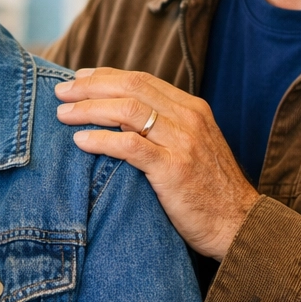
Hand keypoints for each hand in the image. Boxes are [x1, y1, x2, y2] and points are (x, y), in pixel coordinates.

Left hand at [54, 67, 259, 259]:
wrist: (239, 225)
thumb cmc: (209, 192)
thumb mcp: (191, 148)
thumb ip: (164, 129)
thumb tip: (120, 118)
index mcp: (193, 109)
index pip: (142, 80)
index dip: (107, 76)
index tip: (80, 78)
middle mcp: (189, 119)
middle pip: (130, 88)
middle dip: (90, 87)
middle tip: (61, 92)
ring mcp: (182, 142)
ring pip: (126, 111)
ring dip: (89, 110)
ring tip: (64, 114)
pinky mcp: (173, 169)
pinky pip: (129, 145)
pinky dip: (100, 140)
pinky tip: (80, 141)